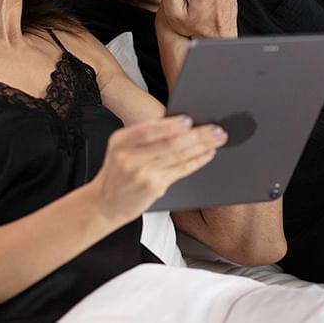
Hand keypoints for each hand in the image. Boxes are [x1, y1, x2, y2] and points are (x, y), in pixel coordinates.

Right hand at [90, 116, 226, 226]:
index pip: (148, 130)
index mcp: (120, 141)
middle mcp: (129, 157)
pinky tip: (207, 154)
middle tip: (216, 129)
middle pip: (168, 143)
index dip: (171, 125)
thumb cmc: (119, 172)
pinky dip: (197, 161)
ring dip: (202, 146)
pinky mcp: (153, 187)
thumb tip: (180, 123)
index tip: (190, 119)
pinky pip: (180, 171)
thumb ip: (144, 136)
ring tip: (217, 139)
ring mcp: (141, 174)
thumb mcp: (121, 148)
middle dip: (196, 135)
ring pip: (177, 156)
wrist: (105, 203)